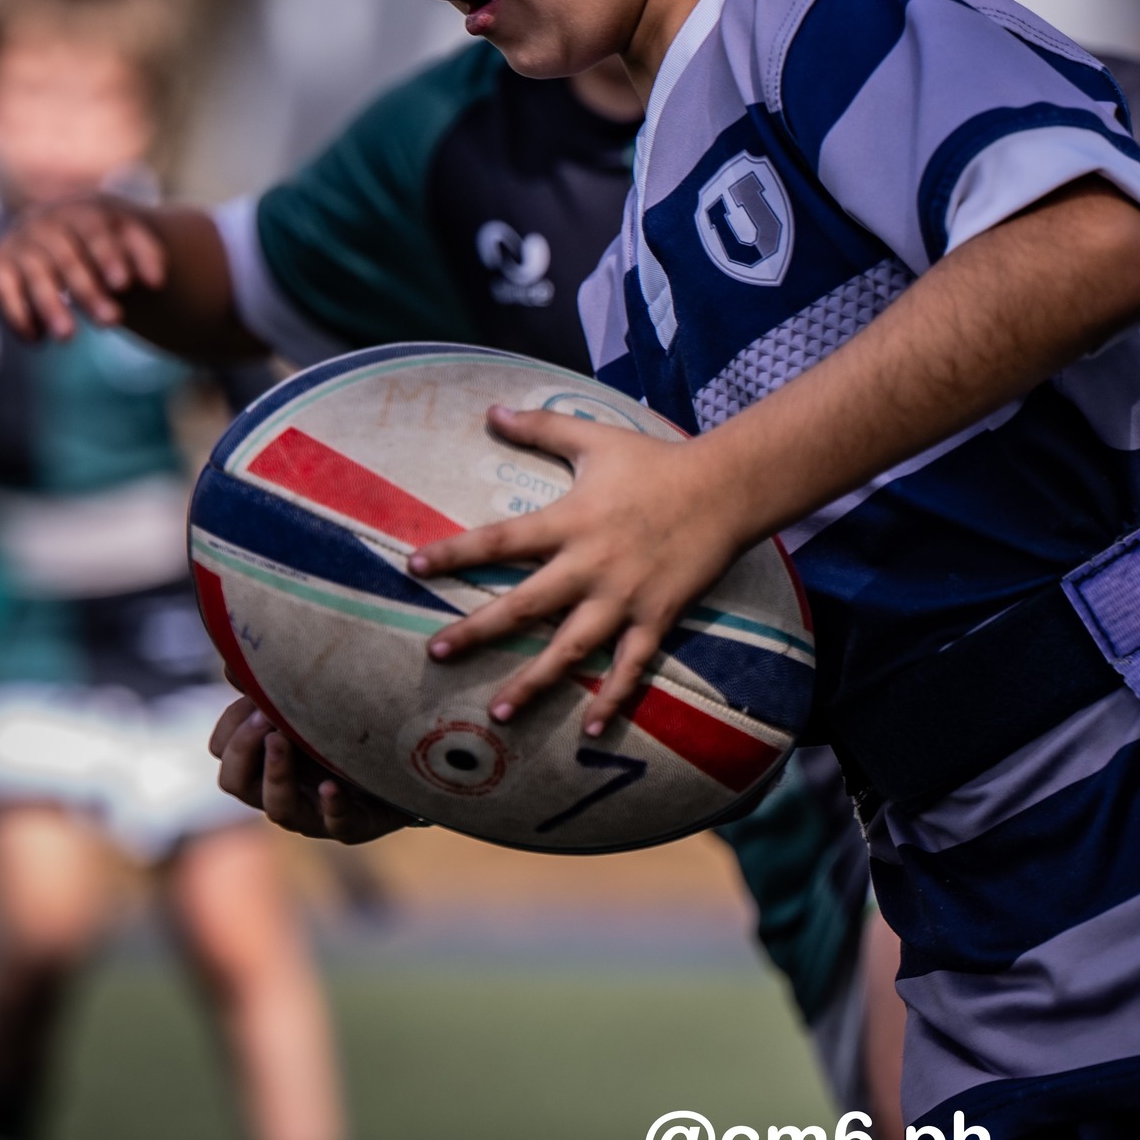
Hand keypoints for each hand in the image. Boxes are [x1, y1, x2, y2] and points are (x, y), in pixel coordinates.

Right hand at [0, 195, 167, 341]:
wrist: (65, 227)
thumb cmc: (107, 240)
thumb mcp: (131, 240)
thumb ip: (147, 255)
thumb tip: (157, 282)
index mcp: (82, 211)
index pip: (95, 232)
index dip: (108, 257)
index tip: (124, 285)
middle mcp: (45, 222)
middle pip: (68, 259)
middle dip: (89, 292)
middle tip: (113, 322)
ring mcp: (19, 242)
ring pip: (36, 276)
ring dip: (51, 307)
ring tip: (69, 337)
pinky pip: (4, 292)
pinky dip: (18, 315)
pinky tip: (38, 341)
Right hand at [209, 695, 412, 844]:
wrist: (408, 762)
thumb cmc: (349, 729)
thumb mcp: (311, 705)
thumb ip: (274, 688)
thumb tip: (233, 667)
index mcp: (266, 761)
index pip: (223, 752)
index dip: (230, 729)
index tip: (252, 701)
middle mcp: (283, 790)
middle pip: (235, 782)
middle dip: (243, 748)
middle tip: (265, 718)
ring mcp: (316, 812)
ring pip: (278, 808)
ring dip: (275, 775)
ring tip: (282, 741)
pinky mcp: (354, 823)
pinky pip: (338, 824)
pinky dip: (332, 805)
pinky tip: (331, 785)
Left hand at [408, 406, 749, 735]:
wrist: (725, 488)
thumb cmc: (655, 462)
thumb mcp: (594, 439)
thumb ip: (540, 427)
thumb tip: (490, 411)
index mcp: (571, 520)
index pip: (501, 539)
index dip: (455, 552)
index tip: (414, 566)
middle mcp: (592, 565)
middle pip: (525, 605)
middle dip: (479, 630)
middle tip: (436, 653)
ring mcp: (625, 598)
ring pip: (571, 648)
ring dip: (534, 680)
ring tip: (499, 711)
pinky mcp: (657, 618)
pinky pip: (630, 666)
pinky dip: (612, 699)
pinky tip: (589, 729)